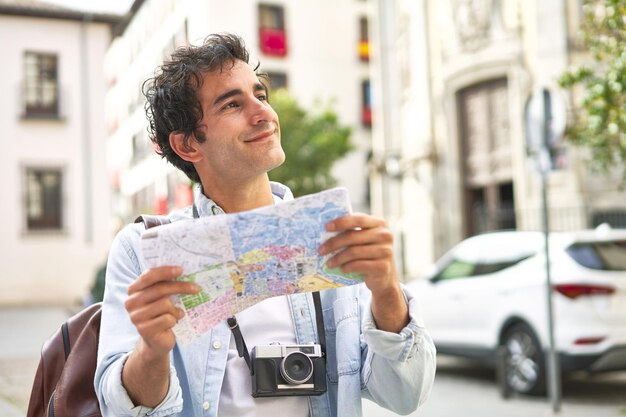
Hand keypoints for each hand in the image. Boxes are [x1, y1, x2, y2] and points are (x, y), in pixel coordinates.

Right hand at [125, 266, 198, 358]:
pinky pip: (167, 319)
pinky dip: (174, 319)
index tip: (181, 270)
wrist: (156, 340)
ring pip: (165, 304)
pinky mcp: (144, 330)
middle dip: (181, 287)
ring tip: (176, 313)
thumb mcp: (161, 297)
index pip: (148, 276)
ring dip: (176, 309)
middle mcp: (131, 302)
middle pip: (160, 289)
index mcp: (133, 290)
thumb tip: (183, 272)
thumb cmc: (161, 313)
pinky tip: (172, 322)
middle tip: (196, 288)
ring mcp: (136, 317)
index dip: (165, 271)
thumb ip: (165, 284)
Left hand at [319, 214, 407, 331]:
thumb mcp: (365, 241)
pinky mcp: (383, 267)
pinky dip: (347, 267)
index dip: (341, 222)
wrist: (385, 278)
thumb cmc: (370, 255)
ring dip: (338, 258)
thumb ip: (353, 233)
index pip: (359, 219)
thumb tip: (326, 232)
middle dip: (334, 243)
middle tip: (321, 250)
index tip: (326, 227)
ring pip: (354, 252)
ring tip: (329, 263)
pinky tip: (342, 269)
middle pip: (353, 236)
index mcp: (380, 224)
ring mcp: (386, 251)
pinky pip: (358, 265)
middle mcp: (385, 235)